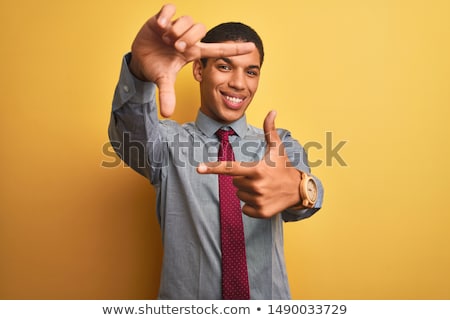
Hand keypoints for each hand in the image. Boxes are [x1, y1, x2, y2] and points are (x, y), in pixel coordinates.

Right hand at [129, 4, 255, 117]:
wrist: (140, 59)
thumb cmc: (158, 68)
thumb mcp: (164, 80)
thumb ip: (167, 95)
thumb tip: (167, 115)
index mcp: (193, 52)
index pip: (218, 49)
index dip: (234, 49)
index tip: (252, 47)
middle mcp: (187, 38)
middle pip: (200, 30)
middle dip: (189, 39)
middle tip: (176, 48)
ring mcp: (175, 28)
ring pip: (187, 20)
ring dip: (177, 30)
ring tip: (165, 39)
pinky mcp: (161, 19)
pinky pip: (170, 9)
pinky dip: (166, 15)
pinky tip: (160, 26)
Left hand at [197, 111, 301, 217]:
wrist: (299, 190)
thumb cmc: (284, 166)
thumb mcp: (277, 148)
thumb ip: (270, 130)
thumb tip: (272, 111)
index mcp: (256, 170)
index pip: (230, 169)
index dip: (213, 168)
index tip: (198, 168)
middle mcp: (256, 186)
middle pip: (234, 182)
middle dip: (243, 179)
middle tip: (259, 176)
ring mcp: (258, 200)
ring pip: (239, 195)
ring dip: (248, 191)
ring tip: (263, 187)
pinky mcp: (260, 212)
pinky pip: (245, 208)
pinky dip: (251, 204)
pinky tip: (264, 198)